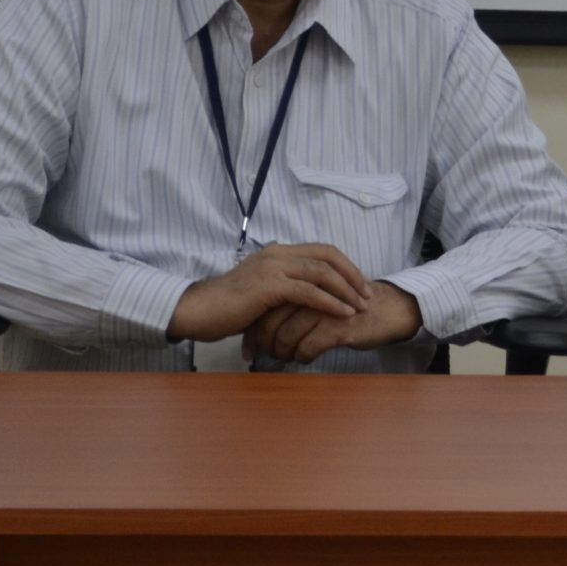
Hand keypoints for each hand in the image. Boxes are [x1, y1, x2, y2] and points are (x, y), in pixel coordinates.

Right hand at [166, 242, 372, 343]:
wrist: (198, 312)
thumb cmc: (228, 307)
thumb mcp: (262, 292)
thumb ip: (285, 289)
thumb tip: (310, 299)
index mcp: (278, 252)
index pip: (322, 251)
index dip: (346, 266)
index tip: (361, 284)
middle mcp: (278, 254)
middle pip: (328, 256)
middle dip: (353, 275)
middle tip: (368, 295)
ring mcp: (273, 267)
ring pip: (322, 272)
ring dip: (347, 290)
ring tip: (361, 306)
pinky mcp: (269, 286)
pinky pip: (309, 292)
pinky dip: (331, 303)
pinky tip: (343, 314)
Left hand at [246, 283, 421, 363]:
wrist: (390, 310)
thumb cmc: (352, 307)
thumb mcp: (321, 299)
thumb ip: (296, 303)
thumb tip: (265, 326)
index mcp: (305, 281)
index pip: (268, 304)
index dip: (255, 328)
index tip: (250, 347)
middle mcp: (312, 292)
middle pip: (273, 319)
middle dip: (264, 343)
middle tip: (264, 356)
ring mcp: (326, 308)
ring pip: (287, 335)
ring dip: (283, 352)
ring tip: (286, 358)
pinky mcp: (339, 326)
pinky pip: (308, 346)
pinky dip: (302, 356)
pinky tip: (306, 358)